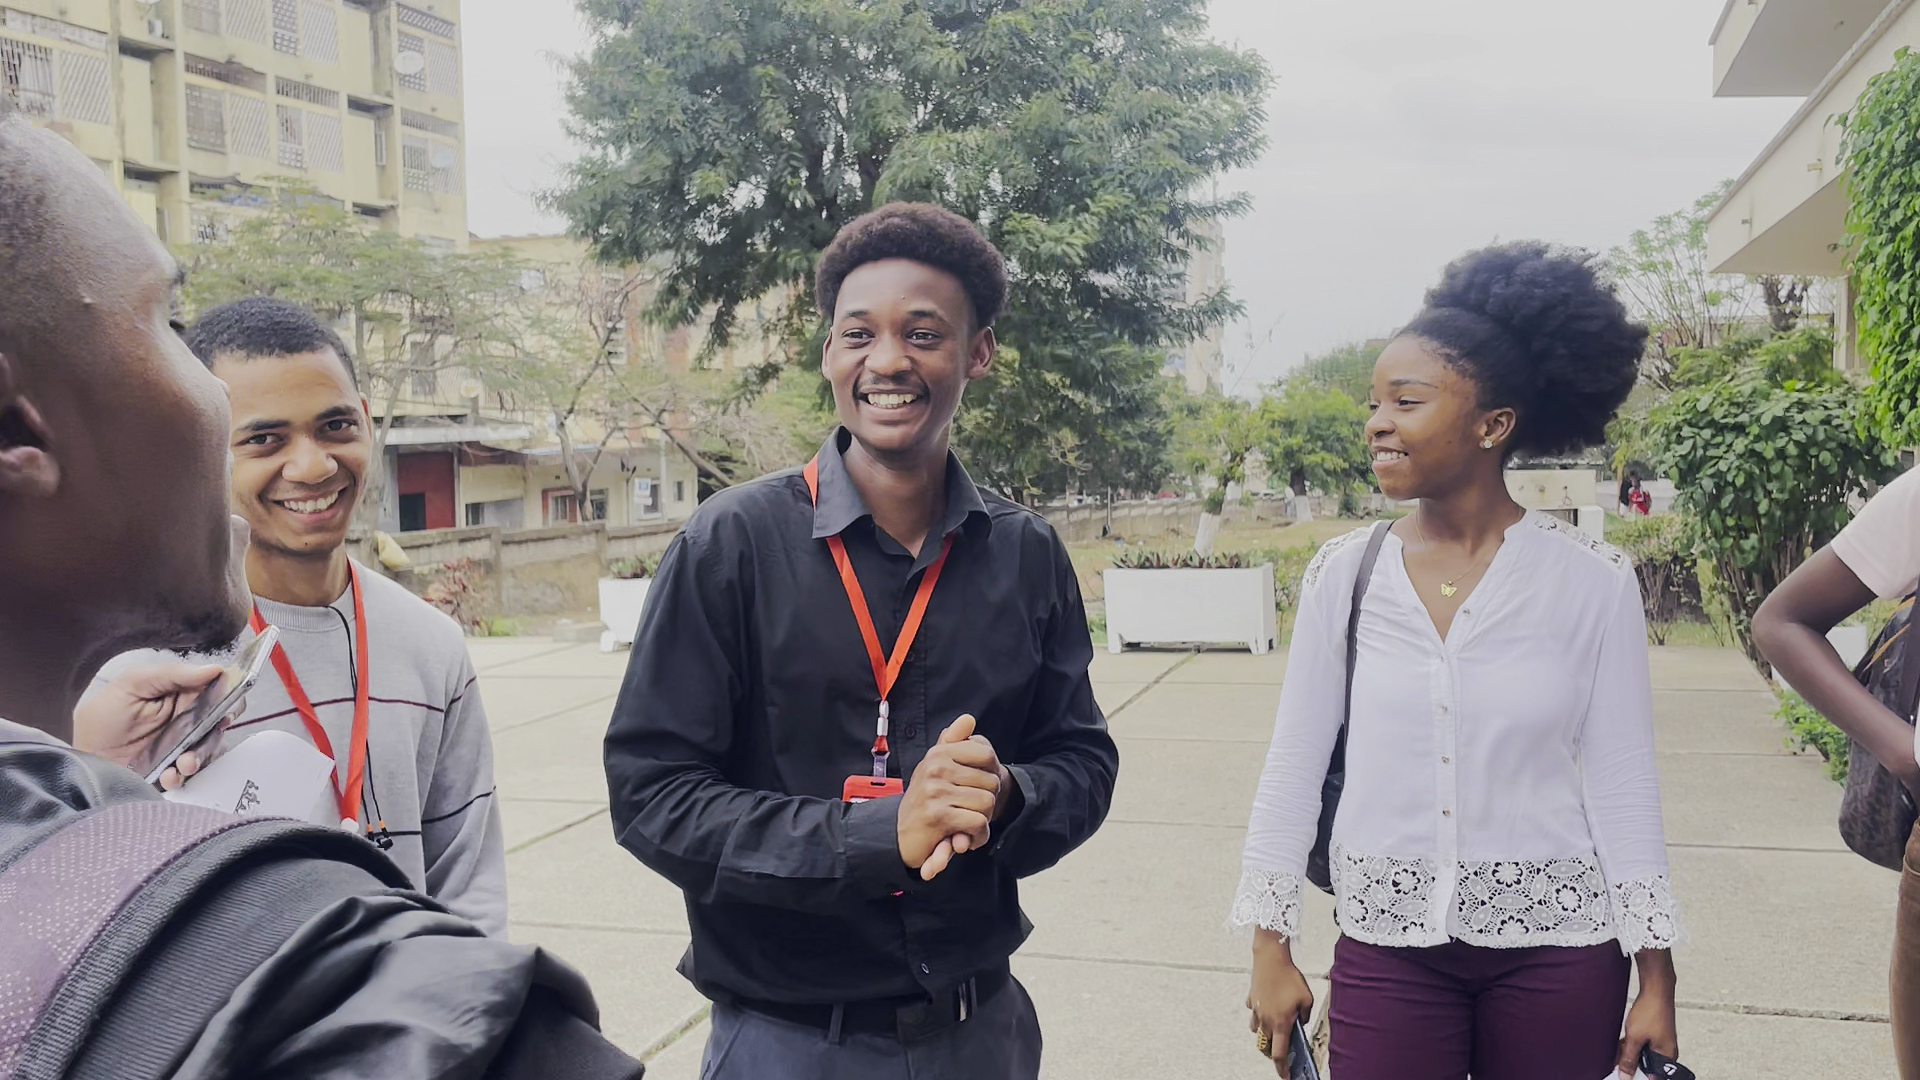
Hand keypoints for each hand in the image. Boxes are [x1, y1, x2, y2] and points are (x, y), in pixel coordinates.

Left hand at [73, 662, 226, 789]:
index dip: (228, 691)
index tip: (227, 698)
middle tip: (212, 728)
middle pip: (221, 718)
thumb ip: (171, 673)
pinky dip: (184, 776)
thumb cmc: (102, 720)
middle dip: (220, 724)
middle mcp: (186, 718)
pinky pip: (193, 773)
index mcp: (179, 693)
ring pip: (210, 747)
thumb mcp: (131, 685)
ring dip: (201, 754)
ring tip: (184, 762)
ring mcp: (182, 745)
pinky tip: (169, 774)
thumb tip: (215, 669)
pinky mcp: (175, 768)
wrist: (83, 761)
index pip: (216, 687)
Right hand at [898, 714, 1001, 878]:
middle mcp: (935, 767)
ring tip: (965, 824)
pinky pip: (978, 823)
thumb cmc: (926, 801)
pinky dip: (977, 836)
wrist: (899, 836)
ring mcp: (935, 791)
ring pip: (987, 803)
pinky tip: (963, 839)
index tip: (976, 788)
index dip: (991, 775)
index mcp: (939, 753)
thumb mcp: (937, 768)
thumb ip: (953, 742)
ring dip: (982, 821)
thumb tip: (968, 718)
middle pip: (991, 782)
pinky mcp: (937, 816)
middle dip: (987, 802)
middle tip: (969, 811)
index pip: (986, 754)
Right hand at [1248, 929, 1312, 1073]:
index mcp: (1281, 1024)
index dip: (1282, 1069)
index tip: (1285, 1076)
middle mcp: (1266, 1021)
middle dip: (1272, 1053)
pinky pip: (1254, 1013)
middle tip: (1281, 1052)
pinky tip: (1267, 1007)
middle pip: (1266, 1046)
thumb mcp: (1307, 998)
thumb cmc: (1289, 978)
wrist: (1270, 958)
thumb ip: (1305, 1015)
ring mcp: (1256, 1011)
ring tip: (1274, 1028)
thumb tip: (1301, 1021)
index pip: (1279, 1055)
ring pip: (1258, 1032)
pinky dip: (1259, 1016)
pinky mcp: (1251, 1000)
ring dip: (1265, 1035)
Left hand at [1616, 951, 1677, 1077]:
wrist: (1656, 989)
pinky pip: (1643, 1045)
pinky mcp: (1656, 1034)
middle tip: (1618, 1060)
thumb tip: (1625, 1075)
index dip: (1637, 1077)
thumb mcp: (1634, 1037)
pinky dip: (1632, 1045)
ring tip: (1621, 1045)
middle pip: (1647, 1066)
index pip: (1653, 1077)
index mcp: (1666, 1056)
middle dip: (1632, 1064)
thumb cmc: (1651, 1010)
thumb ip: (1629, 1058)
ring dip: (1630, 1053)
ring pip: (1643, 1055)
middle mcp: (1667, 1051)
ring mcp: (1661, 1042)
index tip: (1623, 1074)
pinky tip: (1623, 1040)